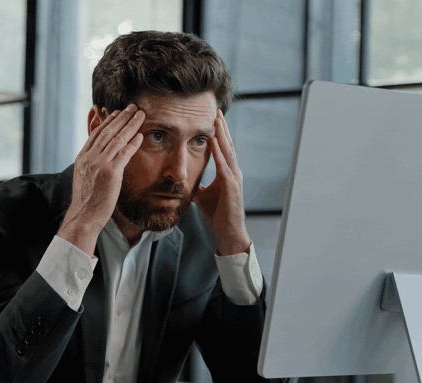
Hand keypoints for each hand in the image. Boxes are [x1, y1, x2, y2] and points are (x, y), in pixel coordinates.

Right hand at [57, 104, 144, 255]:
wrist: (84, 216)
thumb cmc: (87, 201)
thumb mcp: (85, 178)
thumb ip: (92, 165)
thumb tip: (100, 159)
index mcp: (82, 158)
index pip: (96, 134)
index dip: (108, 122)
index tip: (116, 113)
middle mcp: (90, 157)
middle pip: (108, 132)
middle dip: (121, 118)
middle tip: (132, 107)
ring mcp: (100, 164)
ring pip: (117, 139)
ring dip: (130, 125)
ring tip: (140, 115)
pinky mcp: (110, 172)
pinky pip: (124, 153)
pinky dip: (133, 143)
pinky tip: (140, 135)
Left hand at [193, 109, 250, 255]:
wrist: (228, 234)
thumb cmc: (217, 216)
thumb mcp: (204, 196)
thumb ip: (199, 185)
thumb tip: (186, 178)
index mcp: (227, 173)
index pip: (223, 148)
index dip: (218, 132)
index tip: (211, 117)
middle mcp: (233, 172)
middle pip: (227, 144)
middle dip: (221, 127)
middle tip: (215, 109)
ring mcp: (234, 179)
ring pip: (227, 151)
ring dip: (222, 134)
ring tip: (216, 118)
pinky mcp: (232, 187)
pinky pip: (224, 166)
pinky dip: (218, 152)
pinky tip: (214, 141)